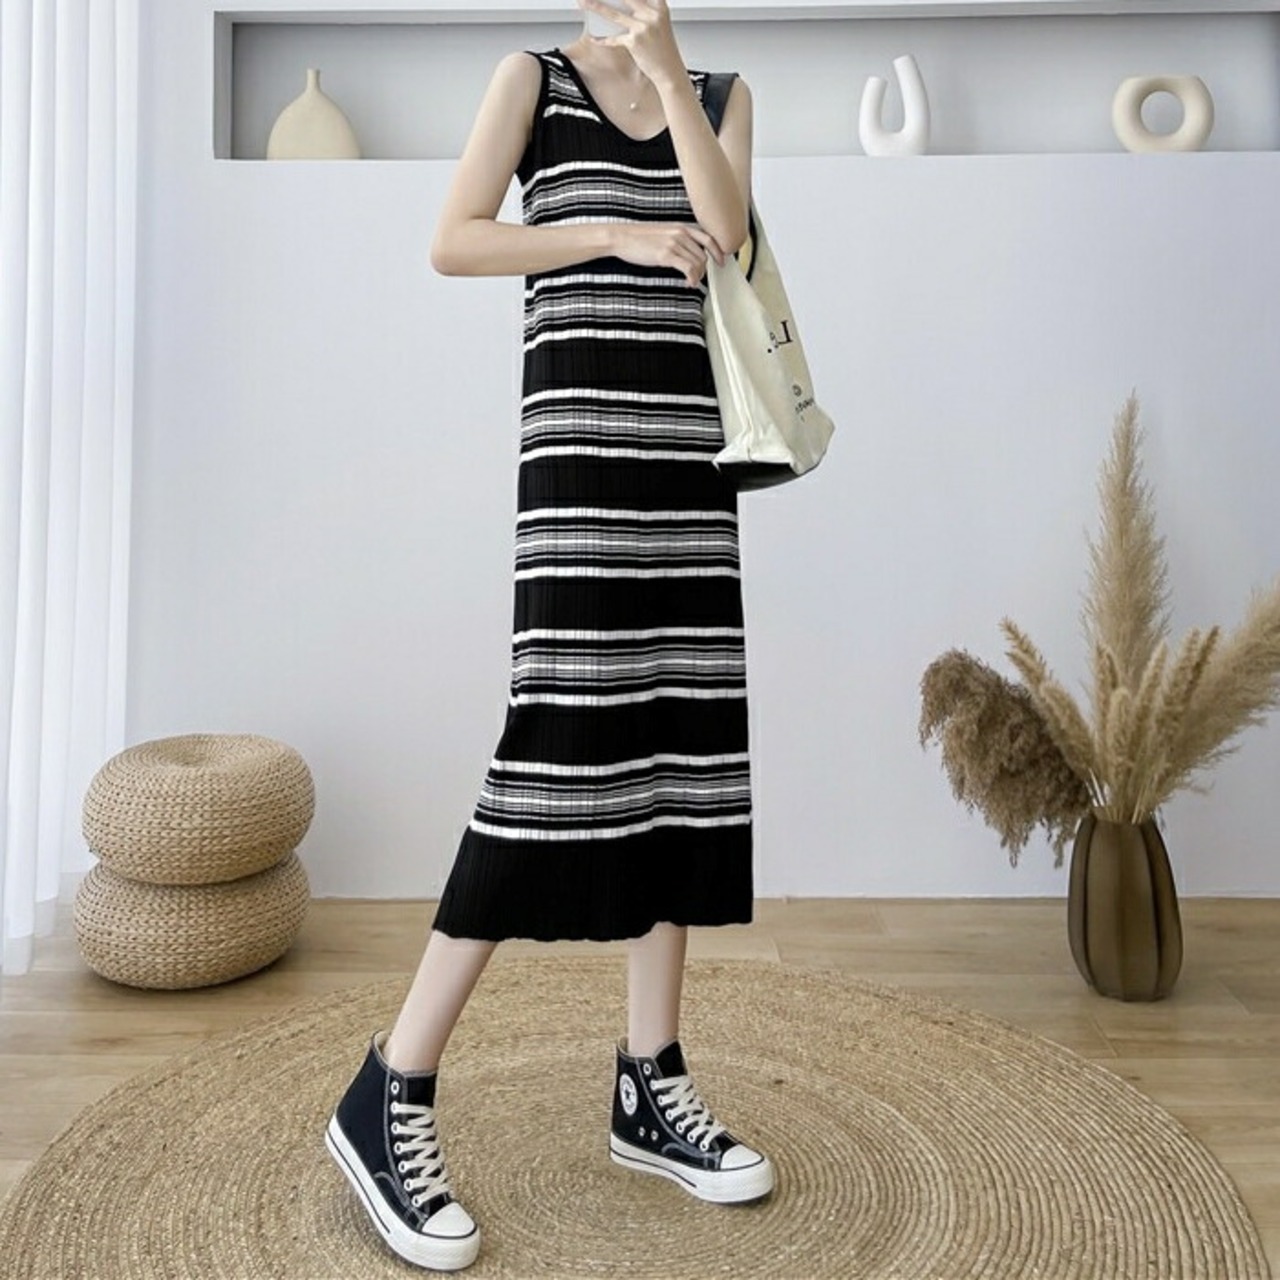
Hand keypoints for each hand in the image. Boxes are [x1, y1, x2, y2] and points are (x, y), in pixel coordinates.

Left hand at [581, 0, 684, 89]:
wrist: (669, 70)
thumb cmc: (663, 48)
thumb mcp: (659, 22)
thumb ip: (644, 10)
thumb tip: (619, 5)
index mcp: (659, 6)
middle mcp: (651, 14)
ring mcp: (642, 28)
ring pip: (613, 14)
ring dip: (595, 6)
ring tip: (583, 2)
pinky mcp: (634, 42)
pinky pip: (613, 38)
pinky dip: (602, 39)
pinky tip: (594, 38)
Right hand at [609, 221, 726, 285]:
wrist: (621, 237)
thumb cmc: (638, 238)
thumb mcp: (663, 233)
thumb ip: (678, 239)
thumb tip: (689, 254)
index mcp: (681, 227)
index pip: (708, 239)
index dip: (718, 252)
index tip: (721, 262)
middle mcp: (680, 233)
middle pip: (704, 255)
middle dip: (703, 270)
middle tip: (696, 279)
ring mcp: (674, 243)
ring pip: (698, 263)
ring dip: (697, 276)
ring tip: (689, 282)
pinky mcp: (666, 254)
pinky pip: (688, 269)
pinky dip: (692, 279)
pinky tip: (688, 283)